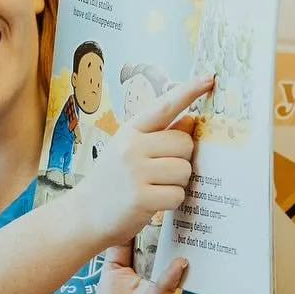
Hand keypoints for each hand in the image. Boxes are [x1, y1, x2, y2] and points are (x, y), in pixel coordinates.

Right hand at [72, 75, 210, 251]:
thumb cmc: (112, 182)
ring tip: (155, 188)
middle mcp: (132, 147)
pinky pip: (177, 194)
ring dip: (177, 183)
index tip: (210, 78)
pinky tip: (153, 203)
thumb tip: (191, 121)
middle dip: (181, 160)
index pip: (164, 106)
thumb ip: (159, 136)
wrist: (85, 215)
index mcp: (130, 131)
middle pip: (185, 144)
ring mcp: (136, 172)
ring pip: (184, 170)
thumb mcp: (129, 151)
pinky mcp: (142, 198)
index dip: (189, 91)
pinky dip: (171, 201)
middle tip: (161, 172)